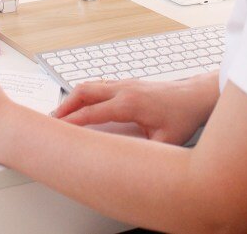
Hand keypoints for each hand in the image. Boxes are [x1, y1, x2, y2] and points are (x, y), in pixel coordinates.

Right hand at [52, 74, 218, 144]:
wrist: (195, 95)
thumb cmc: (183, 116)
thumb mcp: (165, 141)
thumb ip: (143, 152)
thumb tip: (126, 164)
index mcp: (129, 103)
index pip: (91, 112)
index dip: (72, 122)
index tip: (58, 130)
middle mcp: (123, 89)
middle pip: (84, 92)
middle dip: (65, 106)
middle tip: (51, 121)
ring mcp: (125, 83)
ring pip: (90, 85)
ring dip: (73, 98)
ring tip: (61, 114)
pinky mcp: (128, 83)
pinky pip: (99, 85)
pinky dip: (85, 94)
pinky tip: (82, 105)